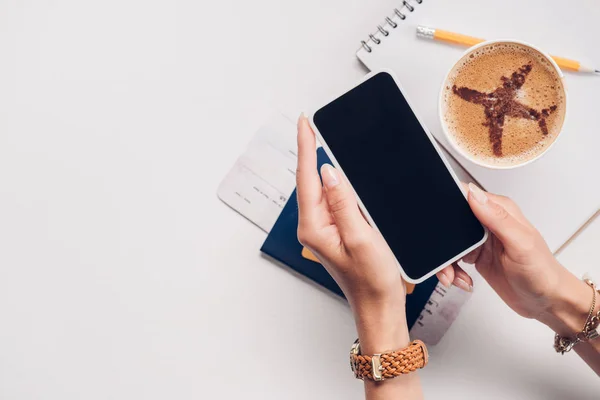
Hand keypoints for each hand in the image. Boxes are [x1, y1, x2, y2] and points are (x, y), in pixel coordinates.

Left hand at [295, 115, 407, 352]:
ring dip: (322, 165)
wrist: (379, 306)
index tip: (304, 122)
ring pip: (321, 189)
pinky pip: (332, 199)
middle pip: (309, 180)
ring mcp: (323, 228)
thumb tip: (328, 171)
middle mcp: (313, 226)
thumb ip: (343, 203)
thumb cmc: (372, 279)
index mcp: (314, 226)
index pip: (306, 177)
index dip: (305, 146)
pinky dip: (335, 182)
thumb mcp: (362, 237)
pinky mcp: (335, 230)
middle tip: (313, 123)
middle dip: (310, 150)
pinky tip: (340, 172)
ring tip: (323, 138)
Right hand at [437, 183, 588, 331]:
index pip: (465, 196)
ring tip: (452, 278)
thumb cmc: (542, 272)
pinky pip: (452, 259)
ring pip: (448, 242)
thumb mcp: (520, 243)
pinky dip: (452, 271)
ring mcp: (480, 240)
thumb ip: (496, 217)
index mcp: (499, 210)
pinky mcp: (475, 256)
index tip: (439, 224)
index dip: (447, 205)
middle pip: (450, 221)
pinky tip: (462, 280)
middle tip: (444, 262)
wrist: (546, 302)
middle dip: (441, 242)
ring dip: (445, 262)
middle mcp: (487, 221)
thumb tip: (473, 193)